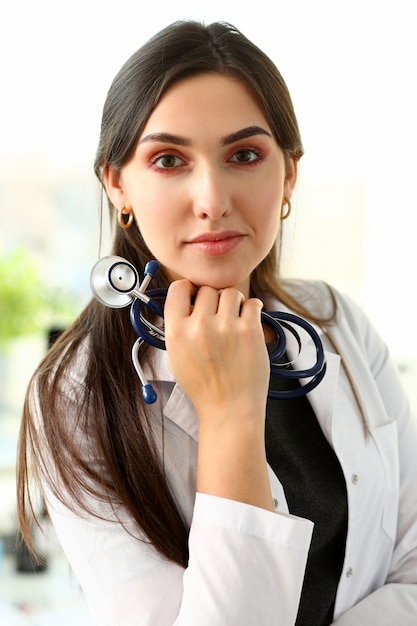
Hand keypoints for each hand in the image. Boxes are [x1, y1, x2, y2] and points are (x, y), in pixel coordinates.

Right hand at [164, 279, 272, 509]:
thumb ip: (177, 328)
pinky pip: (252, 303)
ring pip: (230, 293)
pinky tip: (248, 321)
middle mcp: (199, 327)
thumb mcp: (176, 358)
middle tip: (218, 317)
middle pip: (207, 290)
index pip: (178, 288)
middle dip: (213, 300)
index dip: (188, 289)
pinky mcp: (250, 331)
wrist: (230, 409)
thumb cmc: (204, 386)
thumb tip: (185, 300)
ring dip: (233, 302)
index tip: (195, 297)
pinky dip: (252, 309)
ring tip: (234, 319)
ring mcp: (226, 328)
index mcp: (176, 332)